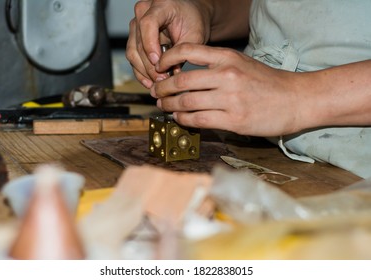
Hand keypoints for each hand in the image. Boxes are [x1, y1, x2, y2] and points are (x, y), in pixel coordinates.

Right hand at [126, 0, 210, 88]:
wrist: (190, 18)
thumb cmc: (193, 23)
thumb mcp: (195, 36)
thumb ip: (181, 52)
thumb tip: (167, 71)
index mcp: (161, 4)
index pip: (148, 24)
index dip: (150, 45)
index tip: (158, 62)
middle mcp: (143, 11)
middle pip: (139, 42)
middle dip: (150, 65)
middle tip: (162, 79)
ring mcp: (136, 24)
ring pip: (133, 52)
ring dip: (144, 71)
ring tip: (158, 83)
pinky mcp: (134, 37)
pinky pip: (132, 57)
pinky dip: (141, 72)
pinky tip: (150, 82)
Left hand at [151, 43, 305, 136]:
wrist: (296, 99)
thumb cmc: (268, 83)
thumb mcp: (242, 64)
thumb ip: (216, 67)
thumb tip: (187, 78)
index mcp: (228, 57)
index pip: (188, 50)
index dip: (167, 59)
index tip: (159, 68)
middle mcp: (227, 75)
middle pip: (181, 81)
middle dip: (163, 89)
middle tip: (156, 94)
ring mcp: (230, 99)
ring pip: (187, 102)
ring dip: (170, 106)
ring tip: (164, 108)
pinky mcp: (234, 120)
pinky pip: (199, 120)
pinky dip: (184, 120)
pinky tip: (180, 120)